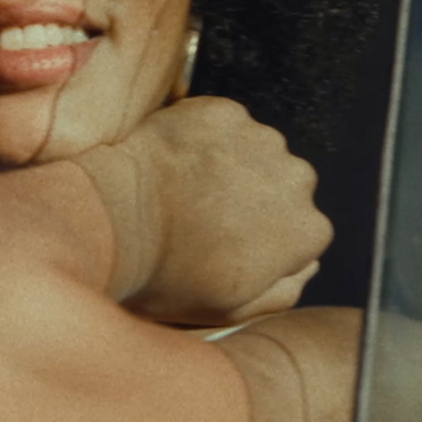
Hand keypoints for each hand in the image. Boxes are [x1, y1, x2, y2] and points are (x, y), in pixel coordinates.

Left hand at [67, 96, 331, 324]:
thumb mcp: (232, 309)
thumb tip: (304, 265)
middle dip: (251, 199)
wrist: (113, 220)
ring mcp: (260, 138)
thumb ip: (283, 291)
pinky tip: (172, 165)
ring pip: (253, 153)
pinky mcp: (222, 111)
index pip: (299, 234)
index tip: (227, 247)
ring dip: (228, 167)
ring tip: (183, 191)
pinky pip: (222, 126)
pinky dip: (201, 141)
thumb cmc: (166, 275)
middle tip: (201, 217)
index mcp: (307, 230)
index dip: (262, 242)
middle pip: (280, 189)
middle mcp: (297, 178)